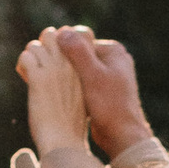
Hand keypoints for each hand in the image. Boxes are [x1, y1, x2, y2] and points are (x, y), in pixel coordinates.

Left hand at [17, 31, 91, 158]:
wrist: (65, 141)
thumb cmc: (72, 125)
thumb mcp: (81, 99)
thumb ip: (73, 81)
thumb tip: (61, 75)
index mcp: (83, 68)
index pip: (71, 37)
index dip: (59, 44)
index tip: (53, 59)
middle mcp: (70, 65)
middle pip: (52, 35)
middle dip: (42, 45)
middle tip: (38, 63)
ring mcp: (54, 70)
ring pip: (36, 44)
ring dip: (30, 56)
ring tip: (30, 72)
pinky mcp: (38, 79)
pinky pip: (26, 57)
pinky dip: (22, 65)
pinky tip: (25, 77)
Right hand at [51, 27, 152, 157]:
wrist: (122, 136)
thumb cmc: (109, 105)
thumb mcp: (91, 75)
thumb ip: (77, 52)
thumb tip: (62, 32)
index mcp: (113, 51)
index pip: (81, 40)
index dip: (62, 48)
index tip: (47, 58)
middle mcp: (113, 60)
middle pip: (80, 55)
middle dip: (63, 62)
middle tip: (46, 71)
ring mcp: (110, 76)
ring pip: (80, 70)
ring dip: (66, 76)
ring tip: (50, 83)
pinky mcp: (104, 91)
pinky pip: (83, 82)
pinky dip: (72, 86)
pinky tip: (59, 94)